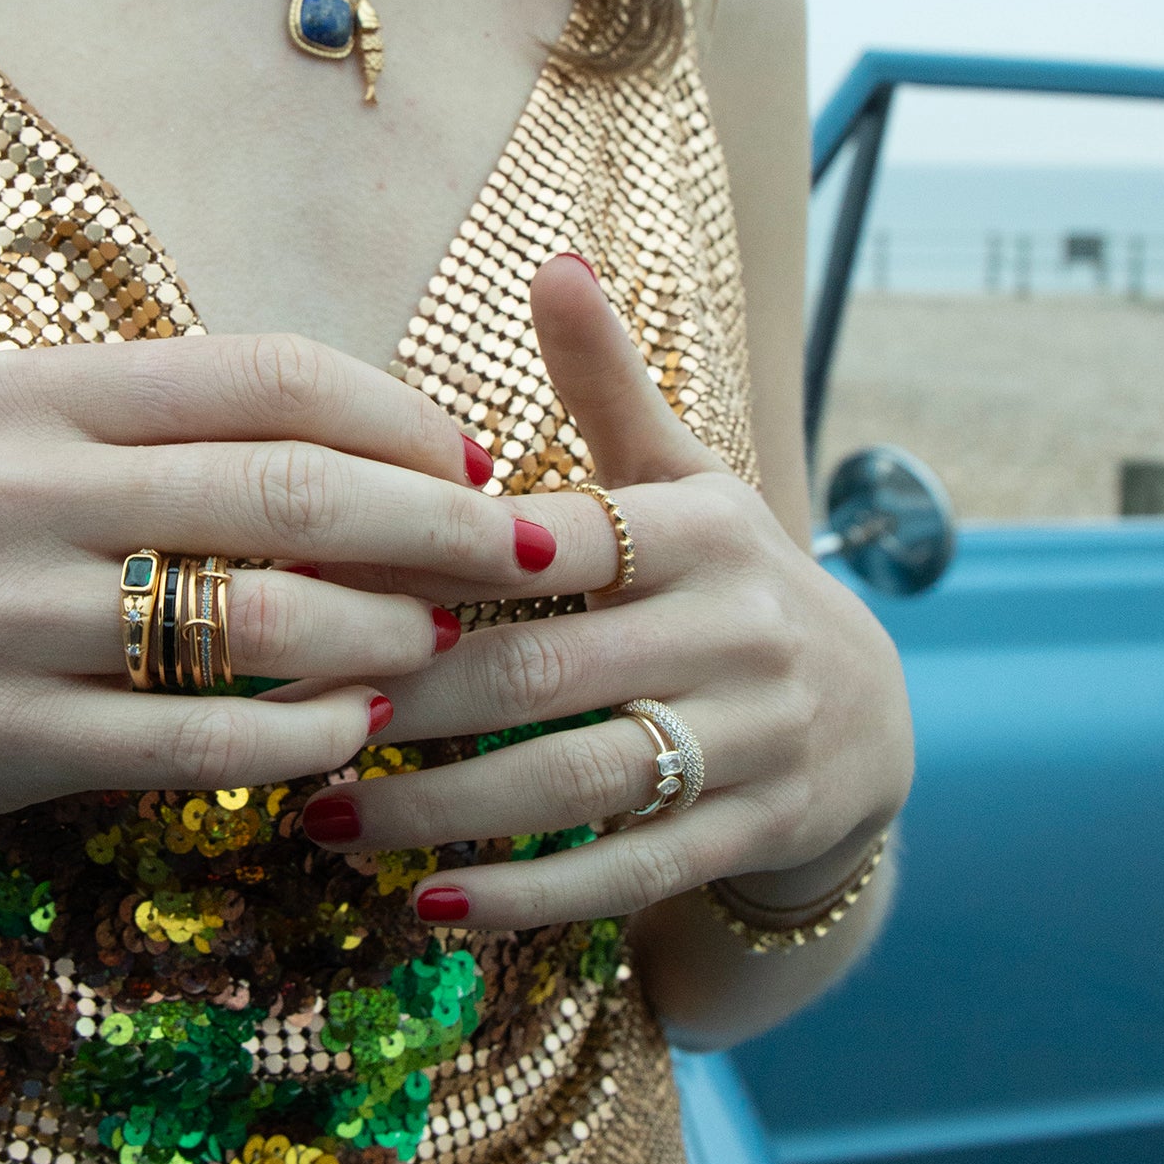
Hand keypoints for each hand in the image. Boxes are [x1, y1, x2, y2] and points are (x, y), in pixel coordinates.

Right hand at [0, 334, 559, 852]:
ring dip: (383, 633)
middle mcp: (19, 488)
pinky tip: (352, 734)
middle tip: (527, 552)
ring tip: (446, 645)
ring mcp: (4, 615)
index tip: (475, 458)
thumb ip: (161, 438)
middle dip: (436, 522)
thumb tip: (363, 449)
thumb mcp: (13, 451)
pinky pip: (193, 738)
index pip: (263, 375)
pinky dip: (297, 736)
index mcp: (38, 396)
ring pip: (254, 616)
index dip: (396, 415)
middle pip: (287, 489)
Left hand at [298, 255, 914, 929]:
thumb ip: (610, 386)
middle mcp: (739, 631)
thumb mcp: (687, 481)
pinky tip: (427, 903)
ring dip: (440, 811)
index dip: (432, 563)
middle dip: (406, 698)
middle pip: (543, 668)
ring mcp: (757, 739)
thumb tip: (552, 259)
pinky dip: (526, 894)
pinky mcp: (755, 830)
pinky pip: (628, 872)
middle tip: (289, 715)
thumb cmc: (727, 584)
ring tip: (322, 818)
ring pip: (576, 780)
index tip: (314, 583)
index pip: (555, 540)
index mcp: (703, 530)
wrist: (874, 717)